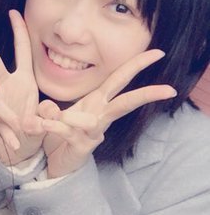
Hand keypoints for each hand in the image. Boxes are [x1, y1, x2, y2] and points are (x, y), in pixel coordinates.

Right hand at [0, 11, 49, 165]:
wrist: (24, 144)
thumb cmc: (34, 122)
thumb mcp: (46, 116)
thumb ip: (46, 116)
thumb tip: (42, 122)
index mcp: (23, 78)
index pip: (21, 50)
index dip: (19, 32)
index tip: (13, 12)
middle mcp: (7, 86)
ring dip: (7, 115)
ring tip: (22, 128)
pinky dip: (8, 135)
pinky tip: (15, 144)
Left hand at [41, 49, 176, 177]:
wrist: (52, 162)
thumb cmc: (57, 132)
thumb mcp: (50, 115)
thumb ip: (47, 108)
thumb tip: (47, 108)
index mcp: (96, 101)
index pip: (119, 79)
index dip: (137, 65)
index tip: (158, 52)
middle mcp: (99, 116)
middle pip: (126, 102)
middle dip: (147, 94)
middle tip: (169, 89)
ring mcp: (93, 133)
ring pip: (94, 122)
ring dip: (74, 117)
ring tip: (58, 117)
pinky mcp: (81, 147)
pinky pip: (69, 133)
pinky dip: (55, 127)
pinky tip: (43, 125)